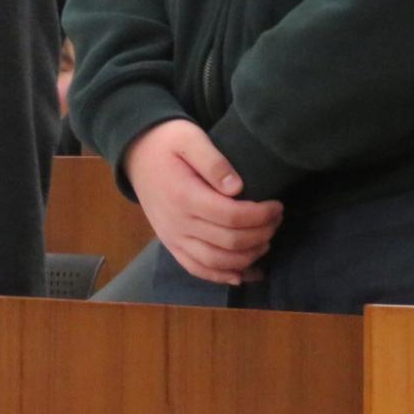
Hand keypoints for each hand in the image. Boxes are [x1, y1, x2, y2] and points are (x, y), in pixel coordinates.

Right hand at [123, 119, 283, 285]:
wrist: (136, 154)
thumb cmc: (167, 142)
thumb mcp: (190, 138)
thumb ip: (214, 161)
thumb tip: (237, 188)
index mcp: (184, 196)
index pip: (232, 216)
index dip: (261, 215)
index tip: (277, 206)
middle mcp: (178, 223)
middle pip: (229, 242)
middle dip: (261, 234)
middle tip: (276, 221)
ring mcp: (172, 237)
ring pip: (216, 262)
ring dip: (247, 257)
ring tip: (265, 241)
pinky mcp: (170, 244)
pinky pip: (197, 269)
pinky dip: (222, 276)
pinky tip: (242, 274)